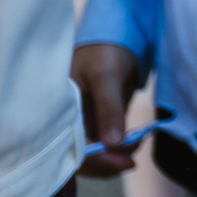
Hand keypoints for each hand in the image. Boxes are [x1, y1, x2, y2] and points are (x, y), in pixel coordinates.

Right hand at [71, 43, 142, 177]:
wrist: (117, 34)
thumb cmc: (104, 51)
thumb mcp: (105, 76)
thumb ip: (109, 109)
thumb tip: (113, 143)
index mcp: (59, 111)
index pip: (70, 146)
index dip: (94, 160)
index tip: (121, 162)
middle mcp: (67, 120)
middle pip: (81, 155)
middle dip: (107, 162)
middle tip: (132, 161)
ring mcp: (83, 121)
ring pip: (95, 151)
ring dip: (116, 155)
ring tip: (137, 144)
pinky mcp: (98, 120)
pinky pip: (105, 141)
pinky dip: (120, 146)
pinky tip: (135, 140)